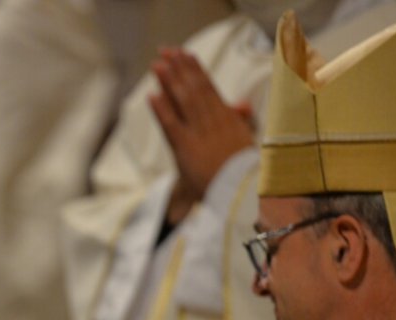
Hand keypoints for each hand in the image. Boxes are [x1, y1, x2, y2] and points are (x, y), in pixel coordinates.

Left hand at [149, 48, 254, 223]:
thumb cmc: (241, 173)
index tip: (186, 55)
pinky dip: (162, 110)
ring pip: (184, 102)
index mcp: (228, 120)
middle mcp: (213, 123)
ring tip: (159, 64)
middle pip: (194, 90)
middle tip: (167, 50)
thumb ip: (240, 121)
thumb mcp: (243, 144)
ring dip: (170, 81)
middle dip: (180, 69)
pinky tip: (152, 96)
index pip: (209, 89)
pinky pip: (172, 126)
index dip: (196, 71)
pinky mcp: (187, 150)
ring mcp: (199, 135)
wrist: (242, 193)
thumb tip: (241, 102)